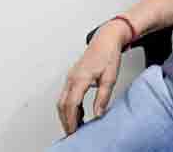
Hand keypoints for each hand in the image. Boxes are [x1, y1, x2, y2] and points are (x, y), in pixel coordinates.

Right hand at [56, 20, 128, 134]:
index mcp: (80, 78)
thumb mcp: (110, 78)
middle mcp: (72, 78)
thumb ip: (103, 97)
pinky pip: (66, 95)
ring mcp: (70, 77)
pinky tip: (79, 113)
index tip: (74, 131)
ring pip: (62, 100)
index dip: (71, 120)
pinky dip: (69, 106)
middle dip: (66, 120)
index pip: (71, 104)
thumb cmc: (109, 55)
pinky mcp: (72, 77)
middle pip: (62, 104)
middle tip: (73, 133)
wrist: (106, 39)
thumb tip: (98, 114)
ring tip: (76, 126)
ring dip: (67, 114)